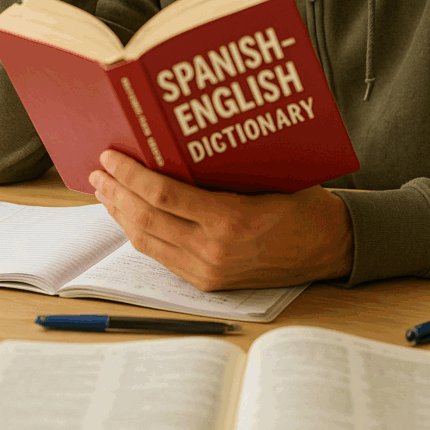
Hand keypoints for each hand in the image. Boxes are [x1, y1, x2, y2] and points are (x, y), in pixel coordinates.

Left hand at [89, 150, 354, 289]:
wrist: (331, 246)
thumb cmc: (304, 202)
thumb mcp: (266, 176)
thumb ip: (221, 169)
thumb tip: (171, 146)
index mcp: (230, 219)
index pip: (162, 196)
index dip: (130, 175)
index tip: (111, 157)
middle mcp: (214, 251)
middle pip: (146, 220)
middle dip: (116, 194)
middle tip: (98, 171)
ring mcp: (209, 271)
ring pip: (147, 242)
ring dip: (121, 215)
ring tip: (106, 192)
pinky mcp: (209, 283)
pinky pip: (162, 257)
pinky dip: (140, 234)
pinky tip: (131, 217)